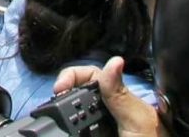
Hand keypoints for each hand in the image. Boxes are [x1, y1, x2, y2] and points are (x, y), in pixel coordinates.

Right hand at [54, 57, 168, 136]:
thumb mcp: (135, 119)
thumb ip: (119, 93)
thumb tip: (114, 59)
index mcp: (118, 99)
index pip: (90, 76)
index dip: (71, 76)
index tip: (59, 88)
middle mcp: (107, 113)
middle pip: (76, 96)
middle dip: (62, 98)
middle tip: (53, 108)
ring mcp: (99, 131)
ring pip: (72, 118)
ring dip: (62, 117)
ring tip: (54, 121)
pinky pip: (75, 133)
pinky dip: (66, 132)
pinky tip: (60, 132)